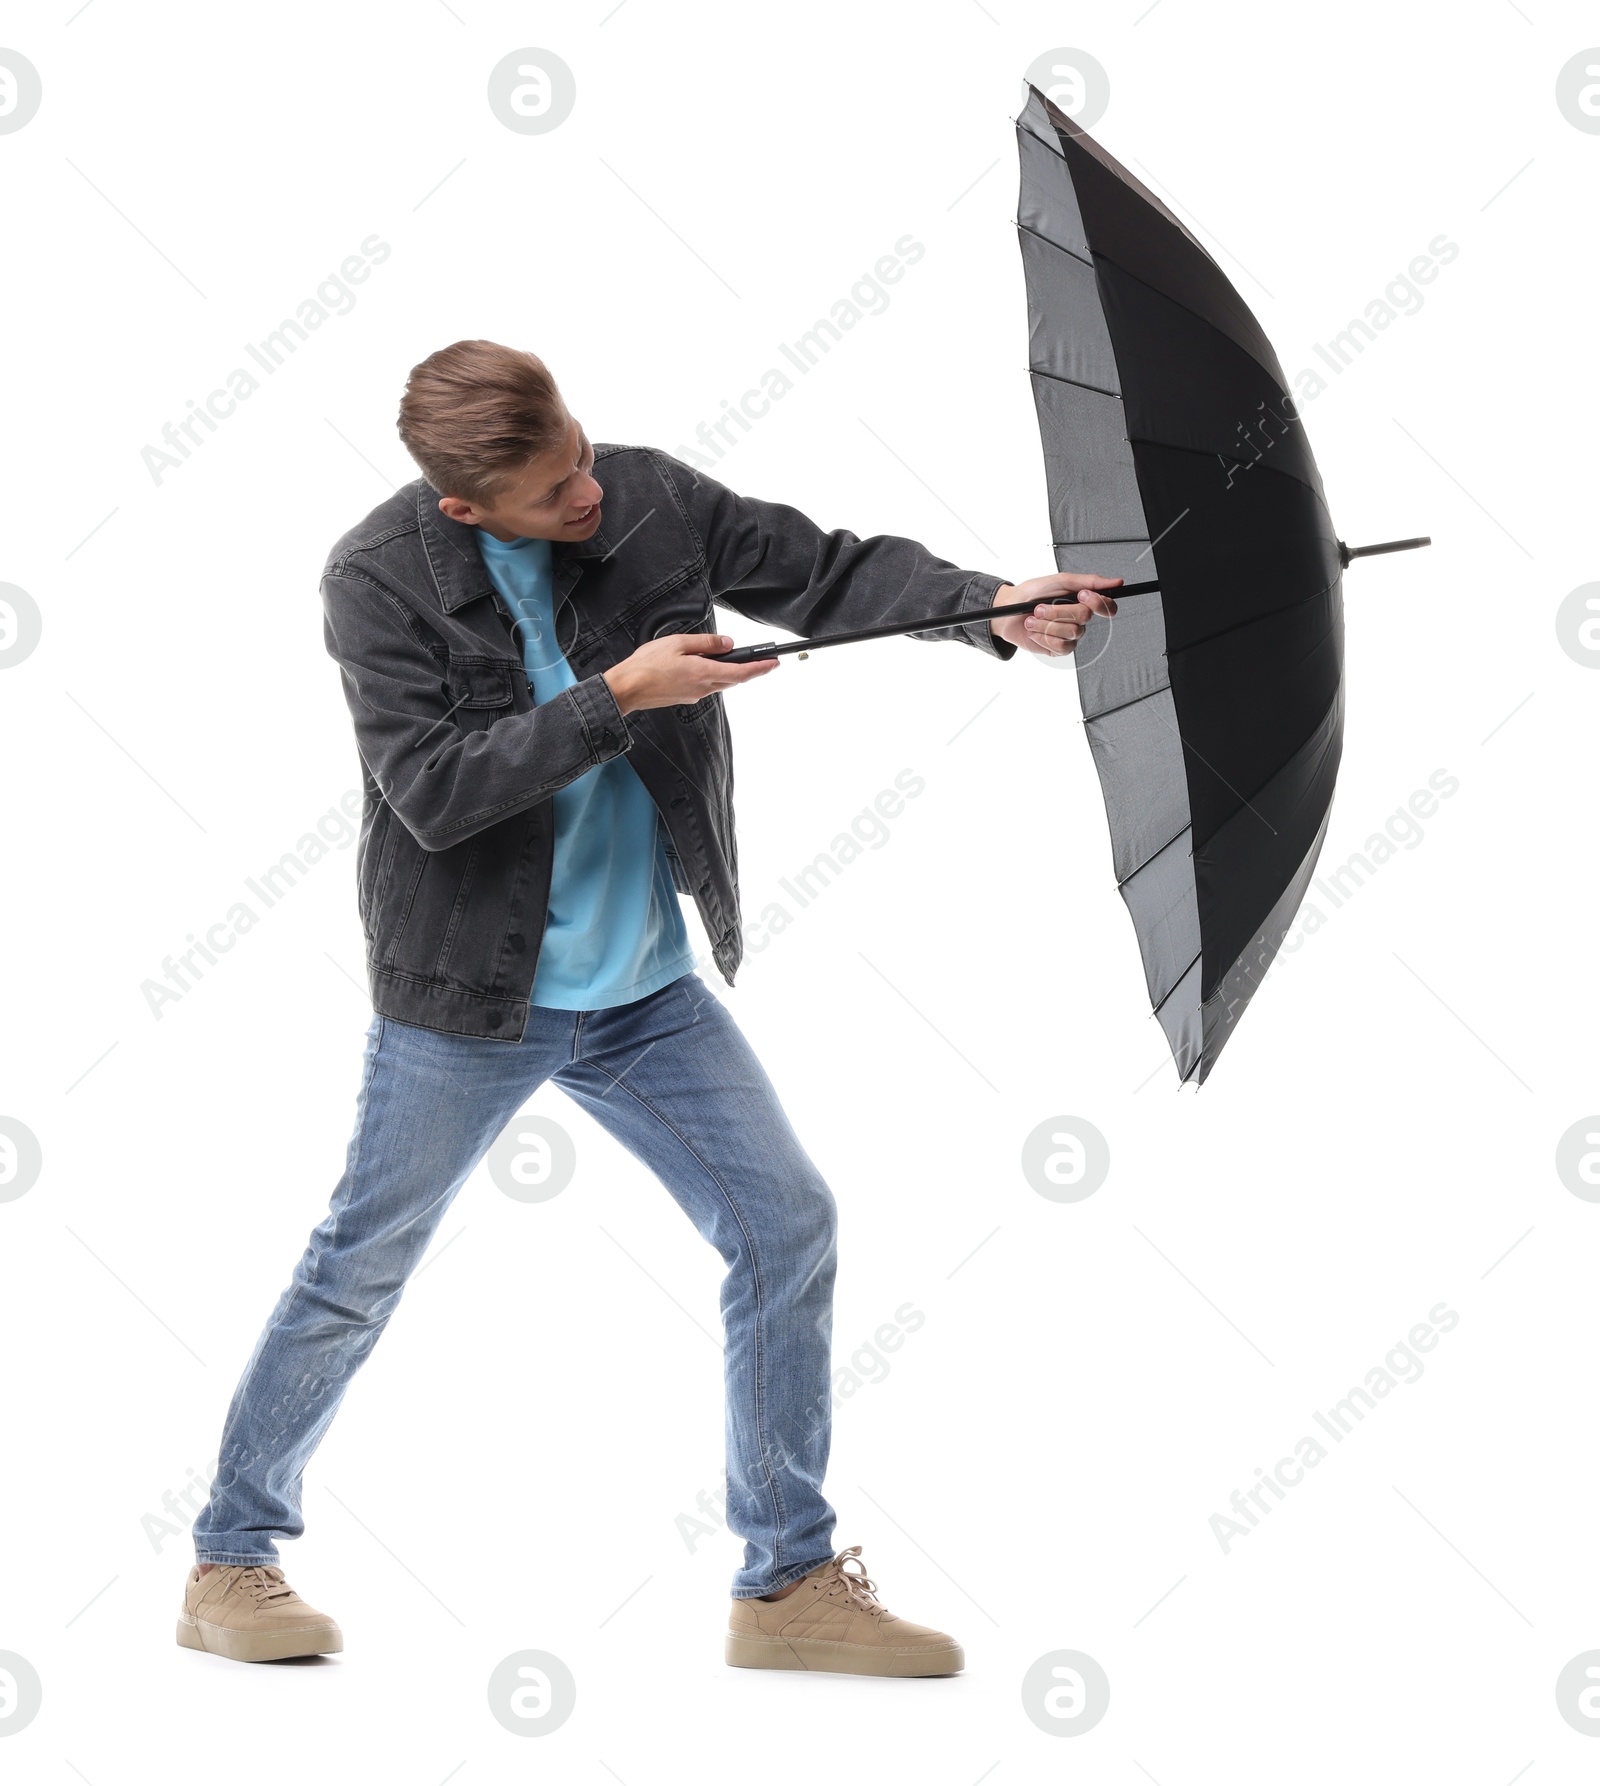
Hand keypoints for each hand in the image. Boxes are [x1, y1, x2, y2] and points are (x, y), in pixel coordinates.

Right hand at [603, 633, 777, 714]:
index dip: (761, 668)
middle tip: (761, 661)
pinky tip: (703, 666)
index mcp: (703, 673)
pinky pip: (706, 686)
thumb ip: (706, 643)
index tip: (774, 664)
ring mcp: (694, 695)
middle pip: (733, 679)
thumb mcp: (678, 643)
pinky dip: (711, 676)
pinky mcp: (685, 697)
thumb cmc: (646, 666)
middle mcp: (702, 688)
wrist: (627, 688)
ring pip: (720, 683)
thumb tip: (726, 643)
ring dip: (729, 673)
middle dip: (749, 670)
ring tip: (732, 660)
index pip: (741, 673)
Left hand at [989, 573, 1120, 657]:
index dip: (1099, 603)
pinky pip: (1061, 647)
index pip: (1107, 607)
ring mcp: (1070, 637)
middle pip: (1084, 618)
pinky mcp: (1058, 650)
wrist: (1007, 610)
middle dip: (1058, 611)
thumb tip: (1116, 582)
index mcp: (1083, 602)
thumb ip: (1089, 581)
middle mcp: (1080, 621)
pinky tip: (1034, 632)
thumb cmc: (1033, 593)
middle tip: (1039, 607)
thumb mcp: (1060, 580)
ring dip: (1047, 624)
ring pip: (1072, 633)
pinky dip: (1044, 637)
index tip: (1081, 595)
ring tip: (1032, 619)